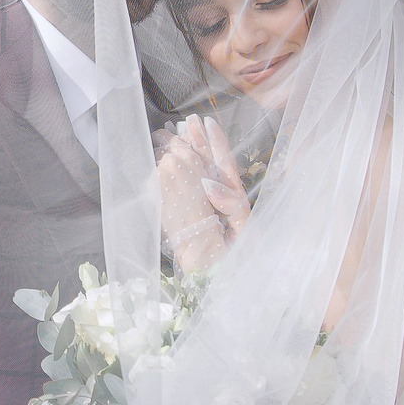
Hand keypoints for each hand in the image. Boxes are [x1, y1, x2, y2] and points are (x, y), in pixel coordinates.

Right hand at [157, 115, 248, 271]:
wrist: (223, 281)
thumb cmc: (240, 256)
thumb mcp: (244, 229)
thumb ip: (232, 204)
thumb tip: (210, 184)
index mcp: (232, 197)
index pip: (223, 164)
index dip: (215, 143)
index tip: (206, 123)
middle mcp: (216, 198)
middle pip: (205, 165)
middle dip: (195, 143)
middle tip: (183, 124)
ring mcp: (200, 207)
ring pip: (191, 175)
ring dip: (182, 155)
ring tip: (172, 134)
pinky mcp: (185, 220)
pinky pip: (175, 195)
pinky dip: (166, 178)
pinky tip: (158, 165)